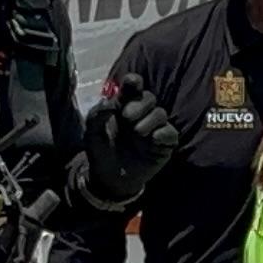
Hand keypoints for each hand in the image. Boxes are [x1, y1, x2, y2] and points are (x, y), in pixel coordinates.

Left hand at [75, 81, 180, 212]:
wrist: (109, 179)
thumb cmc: (100, 151)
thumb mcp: (92, 132)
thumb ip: (98, 114)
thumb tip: (111, 101)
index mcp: (124, 106)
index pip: (133, 88)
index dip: (134, 82)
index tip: (132, 83)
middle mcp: (141, 114)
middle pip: (149, 97)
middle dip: (139, 104)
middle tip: (127, 117)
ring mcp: (154, 129)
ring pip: (160, 113)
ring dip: (148, 120)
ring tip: (137, 133)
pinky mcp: (164, 144)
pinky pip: (170, 133)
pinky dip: (162, 133)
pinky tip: (152, 139)